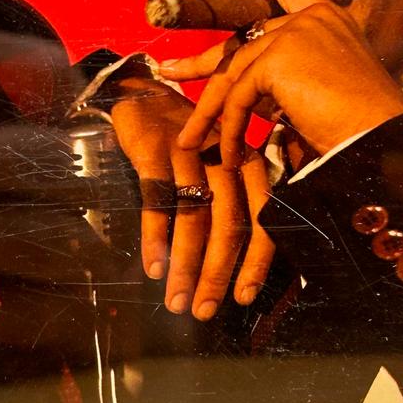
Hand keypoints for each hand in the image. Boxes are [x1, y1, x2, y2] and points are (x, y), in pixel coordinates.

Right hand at [110, 77, 275, 315]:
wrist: (141, 91)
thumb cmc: (185, 136)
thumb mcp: (217, 161)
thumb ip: (231, 200)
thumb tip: (237, 260)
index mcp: (247, 163)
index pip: (261, 218)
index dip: (254, 261)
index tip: (243, 297)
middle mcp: (224, 157)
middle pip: (228, 224)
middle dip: (217, 273)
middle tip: (204, 311)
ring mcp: (188, 154)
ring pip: (193, 218)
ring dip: (185, 265)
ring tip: (176, 300)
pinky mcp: (154, 150)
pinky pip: (157, 201)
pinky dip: (155, 238)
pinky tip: (153, 267)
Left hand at [164, 0, 402, 170]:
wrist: (382, 139)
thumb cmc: (361, 126)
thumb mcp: (321, 89)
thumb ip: (285, 78)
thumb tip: (240, 95)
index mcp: (330, 17)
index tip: (227, 8)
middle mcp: (312, 15)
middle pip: (241, 33)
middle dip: (201, 58)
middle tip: (169, 71)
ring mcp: (295, 31)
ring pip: (233, 70)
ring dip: (208, 110)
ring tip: (191, 140)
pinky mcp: (279, 56)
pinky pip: (238, 95)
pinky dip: (228, 127)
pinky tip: (230, 152)